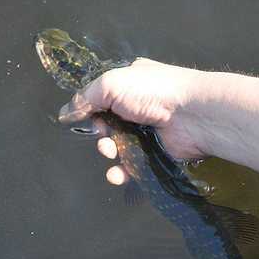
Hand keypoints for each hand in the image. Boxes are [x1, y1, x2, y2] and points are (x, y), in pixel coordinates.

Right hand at [58, 58, 206, 184]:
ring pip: (117, 147)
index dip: (90, 110)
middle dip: (99, 134)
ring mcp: (147, 130)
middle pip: (106, 125)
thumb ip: (85, 98)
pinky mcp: (156, 153)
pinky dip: (121, 172)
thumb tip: (65, 114)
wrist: (193, 114)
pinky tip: (117, 175)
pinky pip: (132, 166)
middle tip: (103, 137)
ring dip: (108, 152)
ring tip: (110, 152)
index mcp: (129, 83)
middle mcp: (138, 105)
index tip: (84, 119)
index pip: (101, 98)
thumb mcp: (111, 84)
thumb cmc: (152, 92)